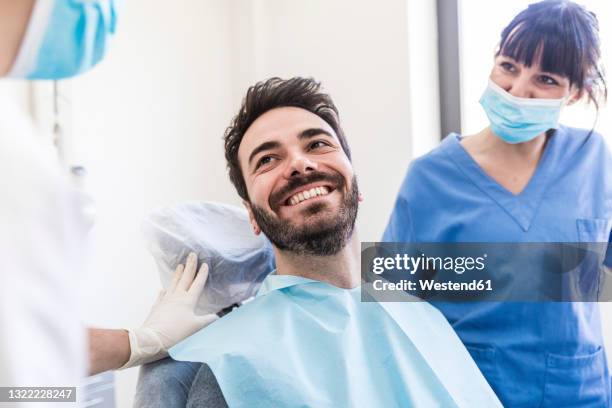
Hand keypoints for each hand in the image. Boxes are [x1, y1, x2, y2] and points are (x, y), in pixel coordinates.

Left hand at [121, 252, 217, 367]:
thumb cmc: (176, 333)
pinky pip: (161, 296)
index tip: (204, 264)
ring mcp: (165, 301)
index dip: (202, 274)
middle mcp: (177, 297)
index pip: (197, 284)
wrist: (152, 339)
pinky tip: (163, 289)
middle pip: (185, 278)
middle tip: (192, 255)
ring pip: (173, 284)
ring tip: (179, 266)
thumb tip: (217, 316)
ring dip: (177, 274)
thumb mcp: (196, 327)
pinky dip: (164, 291)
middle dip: (190, 266)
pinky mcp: (156, 307)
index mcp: (188, 300)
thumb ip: (208, 321)